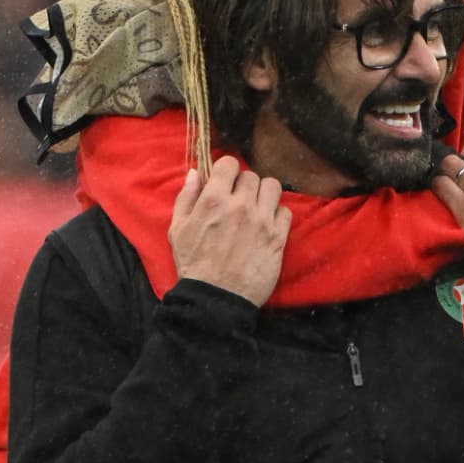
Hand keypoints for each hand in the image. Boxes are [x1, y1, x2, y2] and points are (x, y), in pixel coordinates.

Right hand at [168, 156, 290, 306]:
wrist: (216, 299)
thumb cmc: (193, 265)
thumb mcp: (178, 230)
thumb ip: (186, 198)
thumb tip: (195, 173)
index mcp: (214, 200)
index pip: (229, 163)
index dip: (226, 170)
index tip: (225, 181)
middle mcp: (241, 206)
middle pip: (251, 175)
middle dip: (243, 185)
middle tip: (238, 200)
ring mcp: (262, 221)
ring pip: (273, 187)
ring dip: (264, 194)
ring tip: (256, 208)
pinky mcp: (278, 238)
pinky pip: (286, 212)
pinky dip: (277, 215)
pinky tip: (267, 225)